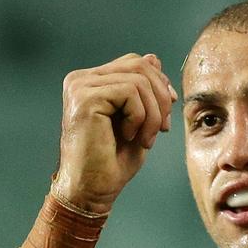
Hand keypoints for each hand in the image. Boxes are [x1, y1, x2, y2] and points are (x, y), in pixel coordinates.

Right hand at [53, 53, 177, 212]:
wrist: (93, 190)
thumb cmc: (114, 161)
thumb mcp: (140, 120)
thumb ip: (145, 91)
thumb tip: (154, 57)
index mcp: (92, 82)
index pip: (136, 63)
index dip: (160, 85)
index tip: (166, 115)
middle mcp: (82, 79)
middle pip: (141, 66)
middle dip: (162, 98)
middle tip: (162, 129)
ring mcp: (81, 87)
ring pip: (140, 80)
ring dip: (154, 114)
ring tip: (146, 139)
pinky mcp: (85, 98)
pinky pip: (131, 92)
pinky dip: (142, 118)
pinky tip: (131, 137)